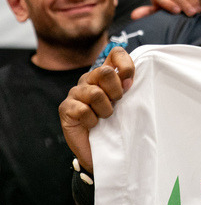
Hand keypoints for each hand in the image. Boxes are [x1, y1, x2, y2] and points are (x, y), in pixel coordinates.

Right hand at [59, 48, 135, 174]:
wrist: (101, 151)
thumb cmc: (117, 124)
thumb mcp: (128, 103)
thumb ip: (130, 87)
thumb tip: (130, 79)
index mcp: (106, 74)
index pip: (116, 53)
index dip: (125, 65)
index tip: (130, 83)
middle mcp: (89, 79)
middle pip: (105, 72)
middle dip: (116, 92)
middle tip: (116, 104)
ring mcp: (75, 92)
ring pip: (95, 93)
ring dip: (106, 110)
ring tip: (104, 117)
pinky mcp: (65, 108)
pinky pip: (83, 110)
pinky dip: (92, 121)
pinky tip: (92, 125)